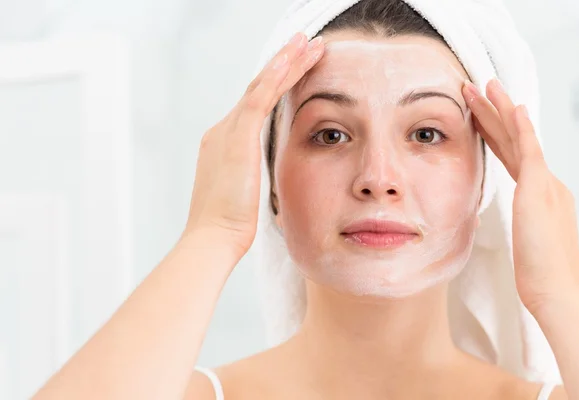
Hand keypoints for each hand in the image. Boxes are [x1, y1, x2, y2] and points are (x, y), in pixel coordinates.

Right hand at [183, 32, 324, 258]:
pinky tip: (294, 56)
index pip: (255, 106)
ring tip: (310, 41)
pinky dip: (277, 74)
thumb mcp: (243, 195)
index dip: (277, 85)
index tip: (296, 71)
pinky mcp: (237, 135)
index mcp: (225, 144)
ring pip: (262, 85)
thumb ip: (253, 176)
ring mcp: (228, 130)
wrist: (212, 238)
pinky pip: (260, 96)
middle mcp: (223, 130)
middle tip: (306, 44)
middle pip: (258, 88)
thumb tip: (266, 178)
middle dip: (284, 65)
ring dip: (287, 61)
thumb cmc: (229, 226)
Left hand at [462, 78, 578, 314]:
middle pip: (515, 140)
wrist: (556, 291)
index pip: (513, 155)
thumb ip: (519, 221)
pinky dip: (521, 128)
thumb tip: (505, 216)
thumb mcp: (525, 240)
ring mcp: (545, 184)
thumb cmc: (540, 274)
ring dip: (501, 110)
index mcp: (539, 194)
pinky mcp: (540, 191)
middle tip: (480, 86)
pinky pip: (530, 151)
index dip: (496, 132)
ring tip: (485, 85)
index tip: (482, 113)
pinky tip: (513, 107)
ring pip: (519, 138)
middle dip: (495, 112)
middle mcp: (545, 183)